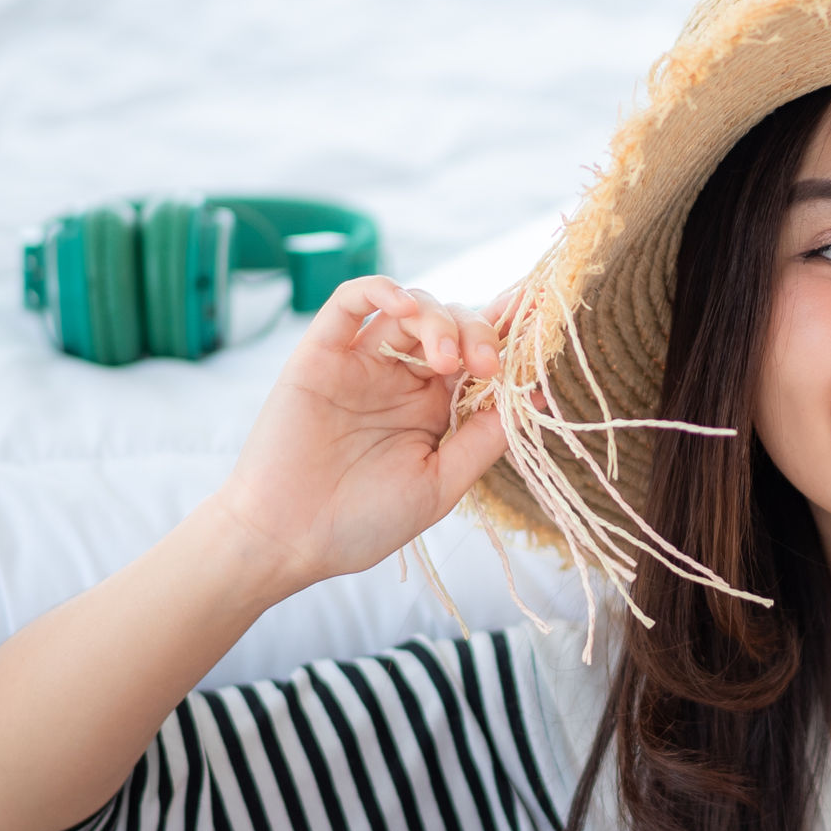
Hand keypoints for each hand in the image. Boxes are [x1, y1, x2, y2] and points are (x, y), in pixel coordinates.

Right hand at [196, 276, 514, 591]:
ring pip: (409, 307)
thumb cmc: (363, 522)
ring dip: (439, 319)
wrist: (289, 541)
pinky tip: (404, 305)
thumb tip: (539, 396)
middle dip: (479, 332)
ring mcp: (360, 362)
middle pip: (451, 323)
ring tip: (448, 360)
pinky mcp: (320, 353)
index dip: (508, 329)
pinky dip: (381, 290)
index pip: (477, 352)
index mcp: (434, 406)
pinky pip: (350, 302)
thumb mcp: (440, 484)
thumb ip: (484, 438)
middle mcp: (401, 377)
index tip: (542, 313)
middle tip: (487, 365)